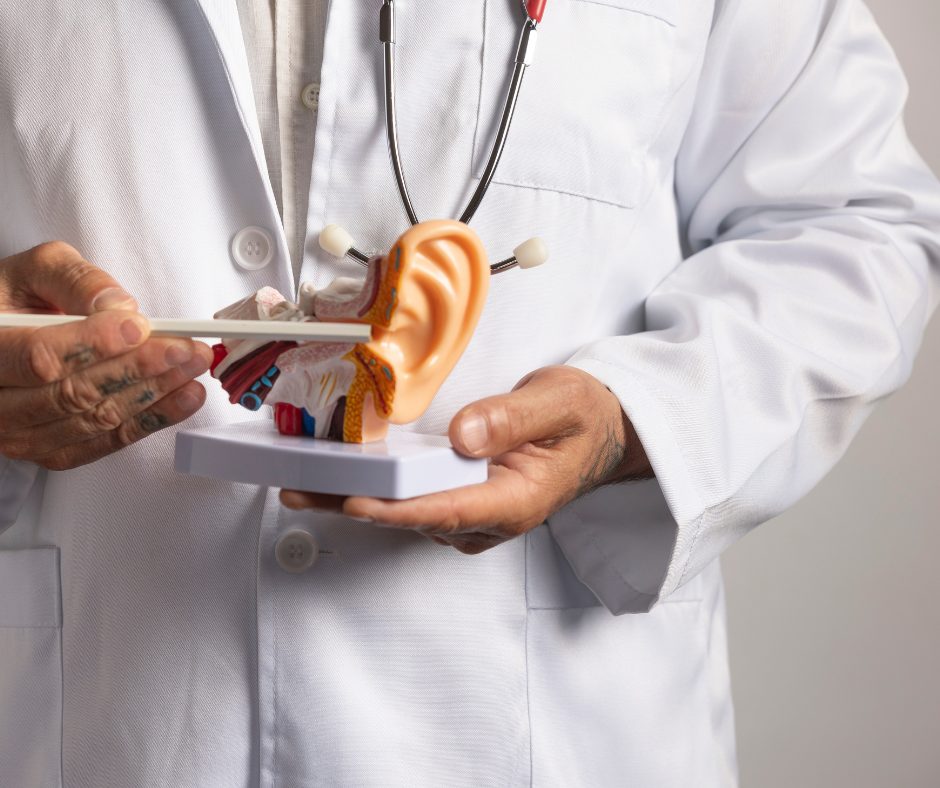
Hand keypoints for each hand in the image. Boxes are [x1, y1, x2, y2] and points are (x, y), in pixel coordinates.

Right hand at [0, 242, 212, 469]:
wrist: (5, 337)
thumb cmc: (17, 301)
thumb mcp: (36, 271)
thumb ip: (74, 280)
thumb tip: (119, 306)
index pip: (39, 357)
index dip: (95, 344)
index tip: (140, 328)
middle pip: (74, 393)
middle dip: (139, 369)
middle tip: (185, 348)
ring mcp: (20, 434)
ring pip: (95, 420)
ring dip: (154, 395)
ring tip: (192, 368)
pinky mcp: (52, 450)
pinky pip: (105, 442)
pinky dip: (151, 420)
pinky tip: (183, 398)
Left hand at [280, 366, 653, 553]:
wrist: (599, 432)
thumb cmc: (582, 416)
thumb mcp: (558, 402)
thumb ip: (512, 419)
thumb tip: (462, 436)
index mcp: (514, 501)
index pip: (445, 510)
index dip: (394, 509)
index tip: (351, 502)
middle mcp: (486, 517)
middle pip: (410, 517)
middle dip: (351, 505)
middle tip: (296, 490)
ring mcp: (470, 512)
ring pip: (404, 512)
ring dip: (353, 498)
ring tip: (300, 482)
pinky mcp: (458, 499)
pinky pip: (410, 499)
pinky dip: (373, 488)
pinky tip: (338, 473)